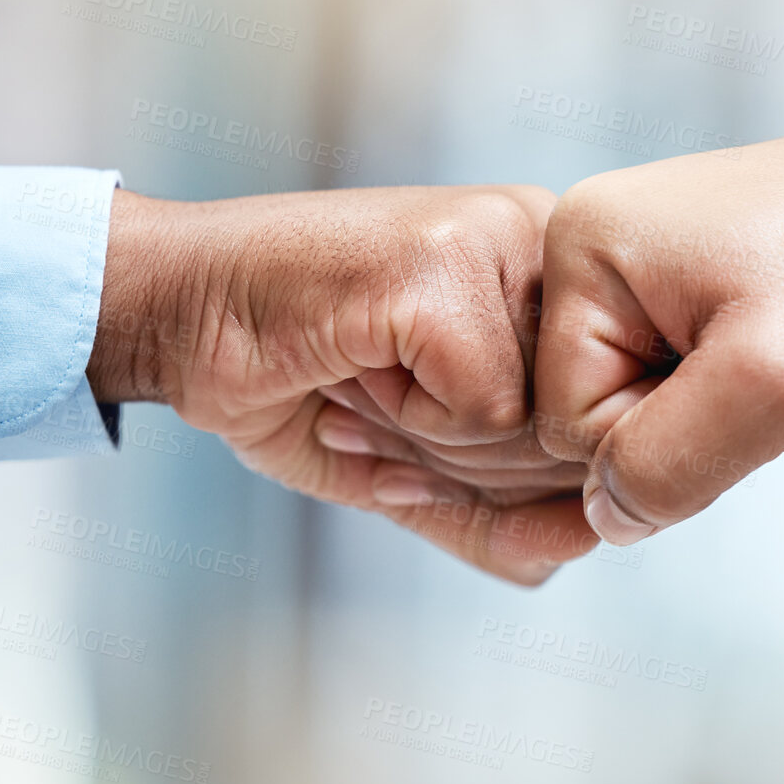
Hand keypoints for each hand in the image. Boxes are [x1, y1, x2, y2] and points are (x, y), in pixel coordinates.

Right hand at [87, 185, 594, 584]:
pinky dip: (409, 418)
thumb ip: (500, 511)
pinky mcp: (451, 265)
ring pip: (540, 425)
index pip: (603, 420)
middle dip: (472, 462)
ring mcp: (499, 239)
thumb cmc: (296, 373)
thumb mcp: (416, 460)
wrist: (180, 312)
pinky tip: (357, 360)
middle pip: (579, 431)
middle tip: (381, 400)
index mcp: (552, 275)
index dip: (511, 469)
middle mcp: (542, 240)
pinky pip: (488, 410)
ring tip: (369, 377)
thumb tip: (586, 543)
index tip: (419, 425)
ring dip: (433, 440)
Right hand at [534, 83, 783, 543]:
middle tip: (778, 365)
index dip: (669, 439)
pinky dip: (734, 386)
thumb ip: (668, 466)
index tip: (756, 379)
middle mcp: (589, 242)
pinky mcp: (678, 277)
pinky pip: (673, 376)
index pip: (569, 425)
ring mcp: (635, 257)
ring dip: (717, 409)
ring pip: (638, 405)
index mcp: (579, 246)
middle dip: (689, 424)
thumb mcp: (776, 386)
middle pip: (592, 417)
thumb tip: (605, 519)